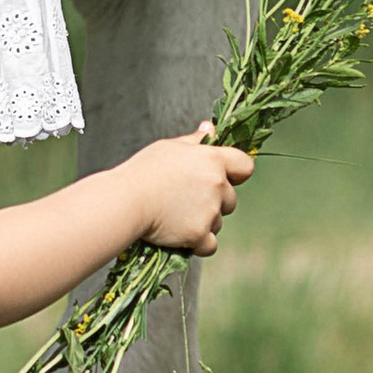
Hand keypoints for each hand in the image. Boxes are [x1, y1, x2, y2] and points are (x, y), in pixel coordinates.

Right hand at [133, 126, 256, 257]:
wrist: (127, 201)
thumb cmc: (144, 171)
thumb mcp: (170, 147)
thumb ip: (195, 140)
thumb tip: (209, 128)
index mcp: (212, 160)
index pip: (245, 166)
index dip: (236, 172)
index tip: (223, 177)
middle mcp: (217, 185)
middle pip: (231, 199)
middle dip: (215, 201)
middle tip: (186, 199)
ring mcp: (210, 211)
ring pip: (219, 222)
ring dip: (204, 222)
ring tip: (176, 215)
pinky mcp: (199, 234)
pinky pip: (210, 244)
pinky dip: (198, 243)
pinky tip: (181, 234)